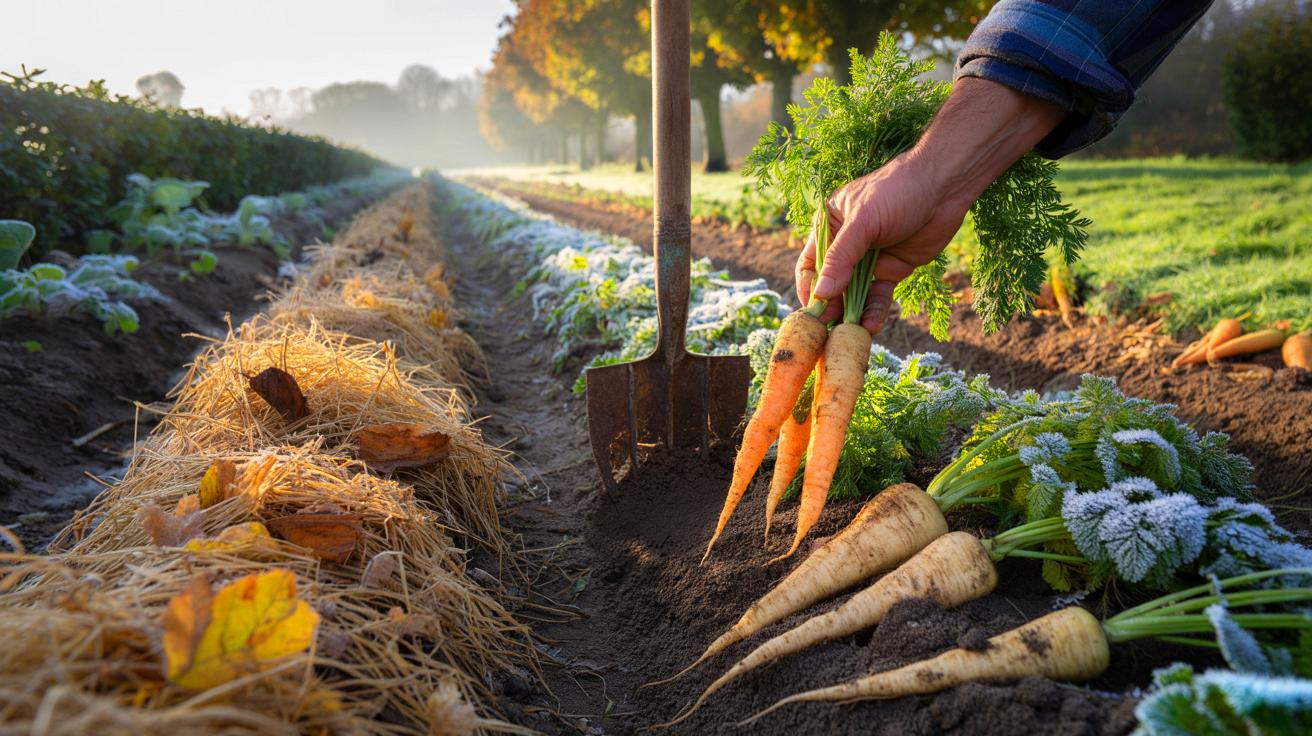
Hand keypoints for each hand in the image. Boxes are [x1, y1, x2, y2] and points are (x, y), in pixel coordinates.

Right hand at [795, 77, 1067, 335]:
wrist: (946, 187)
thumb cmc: (897, 191)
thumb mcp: (864, 222)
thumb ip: (842, 258)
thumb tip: (822, 293)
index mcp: (830, 227)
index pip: (810, 264)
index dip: (808, 289)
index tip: (811, 313)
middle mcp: (846, 246)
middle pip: (831, 284)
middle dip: (829, 308)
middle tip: (828, 333)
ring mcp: (870, 260)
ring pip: (854, 295)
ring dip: (851, 315)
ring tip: (850, 336)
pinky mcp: (893, 271)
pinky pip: (878, 297)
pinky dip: (874, 312)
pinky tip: (872, 327)